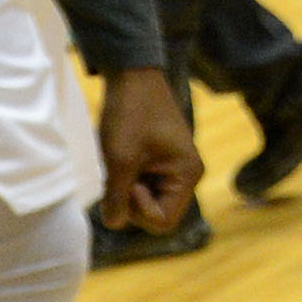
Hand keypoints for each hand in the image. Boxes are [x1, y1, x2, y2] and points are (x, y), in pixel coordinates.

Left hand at [93, 68, 200, 231]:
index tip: (128, 183)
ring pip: (148, 201)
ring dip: (127, 190)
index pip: (163, 221)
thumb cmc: (130, 114)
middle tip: (119, 174)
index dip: (139, 211)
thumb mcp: (120, 159)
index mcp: (187, 174)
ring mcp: (174, 168)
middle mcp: (187, 175)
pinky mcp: (162, 161)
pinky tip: (121, 159)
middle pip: (157, 214)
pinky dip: (128, 180)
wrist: (133, 77)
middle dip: (132, 202)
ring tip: (119, 163)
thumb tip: (114, 225)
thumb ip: (118, 197)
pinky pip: (145, 186)